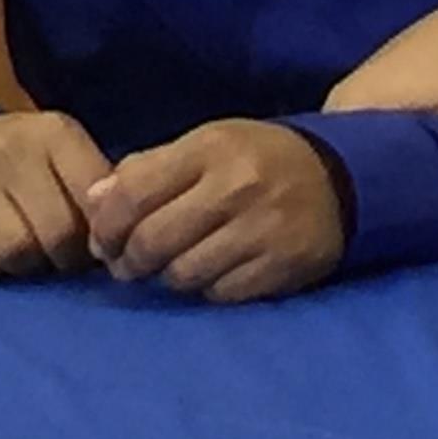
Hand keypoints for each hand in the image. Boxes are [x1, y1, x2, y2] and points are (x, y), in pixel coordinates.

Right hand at [0, 110, 111, 281]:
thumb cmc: (17, 160)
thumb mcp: (60, 154)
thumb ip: (91, 183)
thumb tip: (119, 232)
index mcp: (55, 133)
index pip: (95, 193)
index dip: (103, 230)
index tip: (98, 244)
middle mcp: (14, 150)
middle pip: (57, 230)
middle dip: (65, 257)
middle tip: (60, 257)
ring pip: (16, 250)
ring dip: (25, 266)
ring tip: (27, 254)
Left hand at [79, 120, 345, 303]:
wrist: (344, 176)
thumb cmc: (259, 159)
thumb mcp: (208, 144)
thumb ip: (149, 168)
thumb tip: (93, 202)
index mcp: (213, 148)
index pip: (131, 196)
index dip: (105, 228)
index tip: (105, 240)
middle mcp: (237, 186)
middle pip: (150, 243)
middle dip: (129, 262)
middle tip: (132, 263)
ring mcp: (262, 228)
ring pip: (181, 275)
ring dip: (170, 276)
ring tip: (178, 263)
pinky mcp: (281, 264)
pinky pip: (219, 294)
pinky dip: (209, 287)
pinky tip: (217, 269)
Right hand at [324, 0, 437, 206]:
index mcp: (358, 98)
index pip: (321, 164)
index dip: (339, 198)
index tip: (361, 228)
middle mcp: (350, 91)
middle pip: (337, 156)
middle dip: (356, 188)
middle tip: (382, 225)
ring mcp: (367, 82)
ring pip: (355, 142)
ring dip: (373, 169)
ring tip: (393, 209)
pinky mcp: (387, 79)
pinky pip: (371, 125)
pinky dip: (385, 148)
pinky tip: (406, 174)